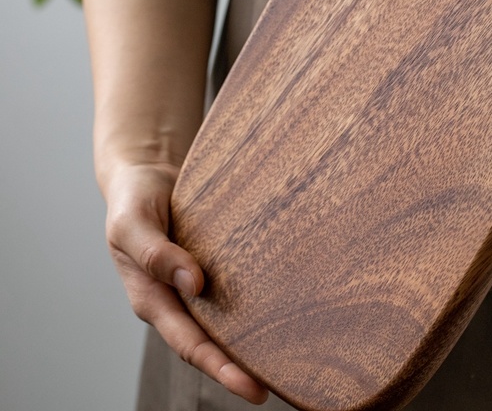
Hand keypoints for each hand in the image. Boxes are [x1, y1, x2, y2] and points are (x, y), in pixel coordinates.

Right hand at [102, 160, 269, 404]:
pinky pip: (234, 288)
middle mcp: (177, 299)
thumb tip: (194, 284)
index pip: (190, 344)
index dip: (221, 368)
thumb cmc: (133, 200)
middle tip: (280, 386)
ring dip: (250, 339)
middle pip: (212, 342)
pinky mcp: (212, 264)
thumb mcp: (132, 224)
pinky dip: (253, 301)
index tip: (254, 389)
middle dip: (242, 368)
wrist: (145, 173)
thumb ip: (156, 254)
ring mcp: (195, 283)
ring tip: (289, 357)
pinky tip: (282, 305)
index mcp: (152, 299)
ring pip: (225, 319)